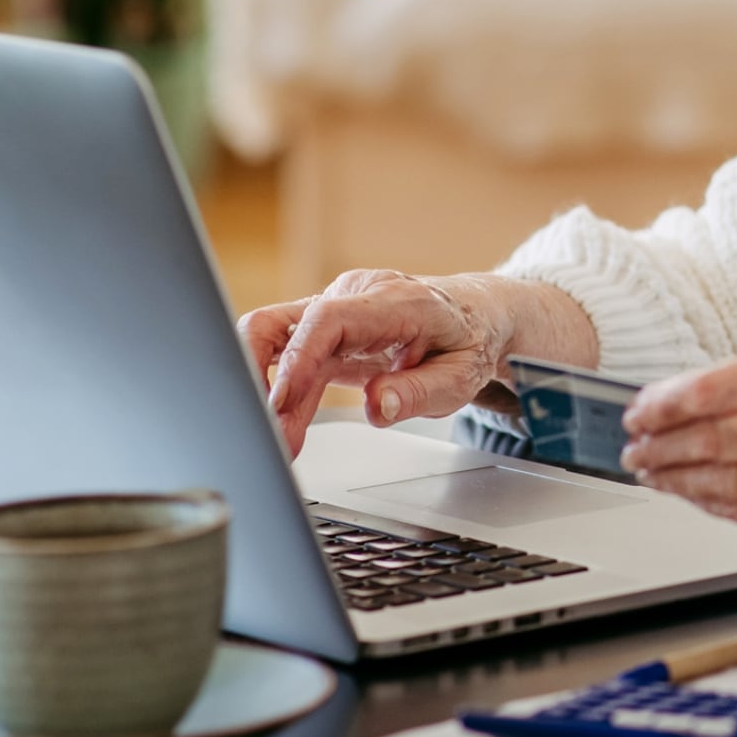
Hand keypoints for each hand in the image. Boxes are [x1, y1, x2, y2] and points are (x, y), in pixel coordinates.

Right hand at [237, 270, 595, 457]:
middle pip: (281, 320)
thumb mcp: (462, 376)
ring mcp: (335, 307)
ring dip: (269, 392)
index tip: (281, 402)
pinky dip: (281, 391)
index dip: (298, 359)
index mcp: (395, 302)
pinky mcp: (325, 327)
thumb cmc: (467, 342)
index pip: (330, 319)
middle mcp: (356, 296)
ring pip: (274, 339)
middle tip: (272, 433)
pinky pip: (287, 353)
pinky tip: (287, 425)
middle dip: (262, 379)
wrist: (473, 314)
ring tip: (283, 440)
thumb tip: (377, 407)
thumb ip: (419, 392)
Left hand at [619, 335, 736, 555]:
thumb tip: (707, 397)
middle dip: (660, 443)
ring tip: (651, 471)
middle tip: (635, 444)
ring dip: (675, 476)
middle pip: (708, 433)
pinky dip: (710, 503)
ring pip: (720, 476)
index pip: (714, 386)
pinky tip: (692, 496)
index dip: (664, 401)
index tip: (641, 408)